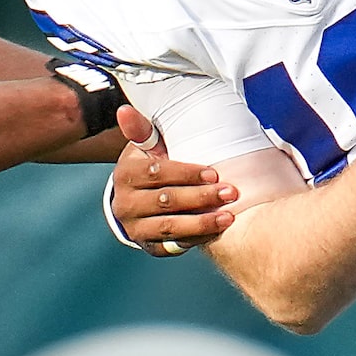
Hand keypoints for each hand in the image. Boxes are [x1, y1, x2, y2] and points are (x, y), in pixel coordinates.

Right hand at [112, 105, 236, 254]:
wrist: (141, 203)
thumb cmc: (153, 169)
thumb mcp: (148, 149)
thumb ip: (143, 132)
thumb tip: (125, 110)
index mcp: (125, 175)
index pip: (156, 173)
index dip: (187, 173)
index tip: (214, 172)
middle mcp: (125, 204)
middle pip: (165, 200)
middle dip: (201, 197)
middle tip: (231, 192)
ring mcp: (136, 228)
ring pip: (171, 226)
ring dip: (202, 222)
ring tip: (229, 216)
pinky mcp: (150, 246)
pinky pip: (174, 246)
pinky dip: (197, 239)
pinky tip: (217, 231)